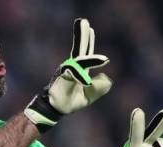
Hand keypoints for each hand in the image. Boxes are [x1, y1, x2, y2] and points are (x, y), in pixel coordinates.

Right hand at [24, 18, 111, 132]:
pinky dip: (80, 74)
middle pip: (80, 49)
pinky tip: (86, 81)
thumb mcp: (90, 95)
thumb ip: (100, 87)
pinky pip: (74, 72)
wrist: (56, 109)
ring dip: (82, 41)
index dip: (88, 41)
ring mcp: (67, 70)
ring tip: (88, 28)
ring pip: (78, 56)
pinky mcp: (63, 76)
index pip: (86, 53)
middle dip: (82, 35)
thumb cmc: (70, 101)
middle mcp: (72, 67)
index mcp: (79, 70)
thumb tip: (106, 76)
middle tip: (83, 21)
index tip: (90, 29)